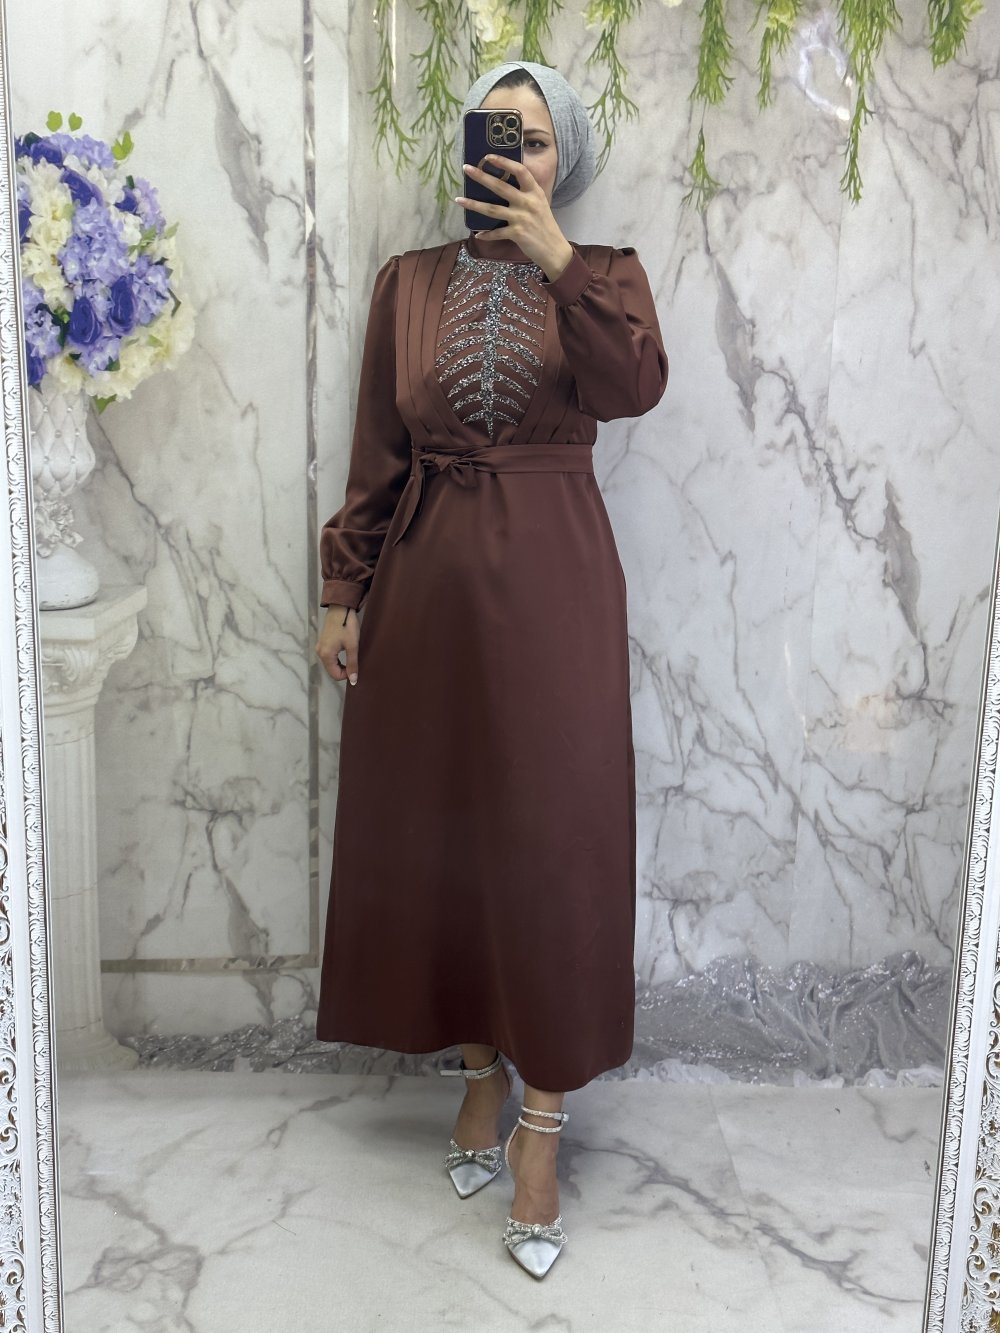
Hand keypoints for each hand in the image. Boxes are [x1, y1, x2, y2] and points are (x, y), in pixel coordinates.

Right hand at [316, 605, 359, 683]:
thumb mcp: (352, 646)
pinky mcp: (323, 642)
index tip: (356, 668)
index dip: (346, 675)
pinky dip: (337, 658)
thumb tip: (353, 681)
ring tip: (352, 656)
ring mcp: (320, 647)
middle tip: (355, 662)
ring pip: (330, 663)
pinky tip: (345, 651)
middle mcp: (320, 652)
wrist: (340, 608)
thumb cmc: (347, 626)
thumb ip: (352, 664)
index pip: (335, 675)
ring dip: (341, 664)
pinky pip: (329, 656)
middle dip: (343, 670)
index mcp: (326, 655)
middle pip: (331, 670)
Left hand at [456, 156, 573, 282]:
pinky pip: (496, 233)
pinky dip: (486, 234)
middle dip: (481, 177)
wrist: (554, 250)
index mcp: (534, 192)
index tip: (488, 156)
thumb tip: (504, 184)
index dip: (504, 162)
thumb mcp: (540, 204)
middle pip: (500, 187)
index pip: (520, 171)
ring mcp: (521, 218)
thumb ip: (526, 194)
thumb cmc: (545, 225)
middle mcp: (528, 202)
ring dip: (473, 204)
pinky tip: (477, 234)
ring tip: (459, 200)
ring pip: (492, 209)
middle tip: (466, 169)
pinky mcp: (517, 233)